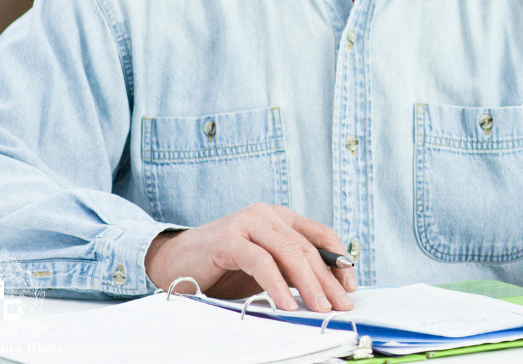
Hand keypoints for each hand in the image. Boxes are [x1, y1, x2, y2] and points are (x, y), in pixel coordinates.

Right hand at [144, 203, 355, 311]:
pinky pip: (261, 262)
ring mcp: (247, 222)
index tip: (349, 286)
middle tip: (339, 305)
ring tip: (319, 308)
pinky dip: (277, 285)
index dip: (338, 260)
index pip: (320, 235)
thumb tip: (327, 291)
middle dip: (326, 279)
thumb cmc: (222, 268)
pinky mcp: (228, 238)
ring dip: (308, 283)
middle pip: (306, 246)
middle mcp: (266, 215)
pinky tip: (286, 304)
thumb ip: (291, 271)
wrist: (172, 262)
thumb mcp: (265, 269)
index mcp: (279, 218)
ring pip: (288, 252)